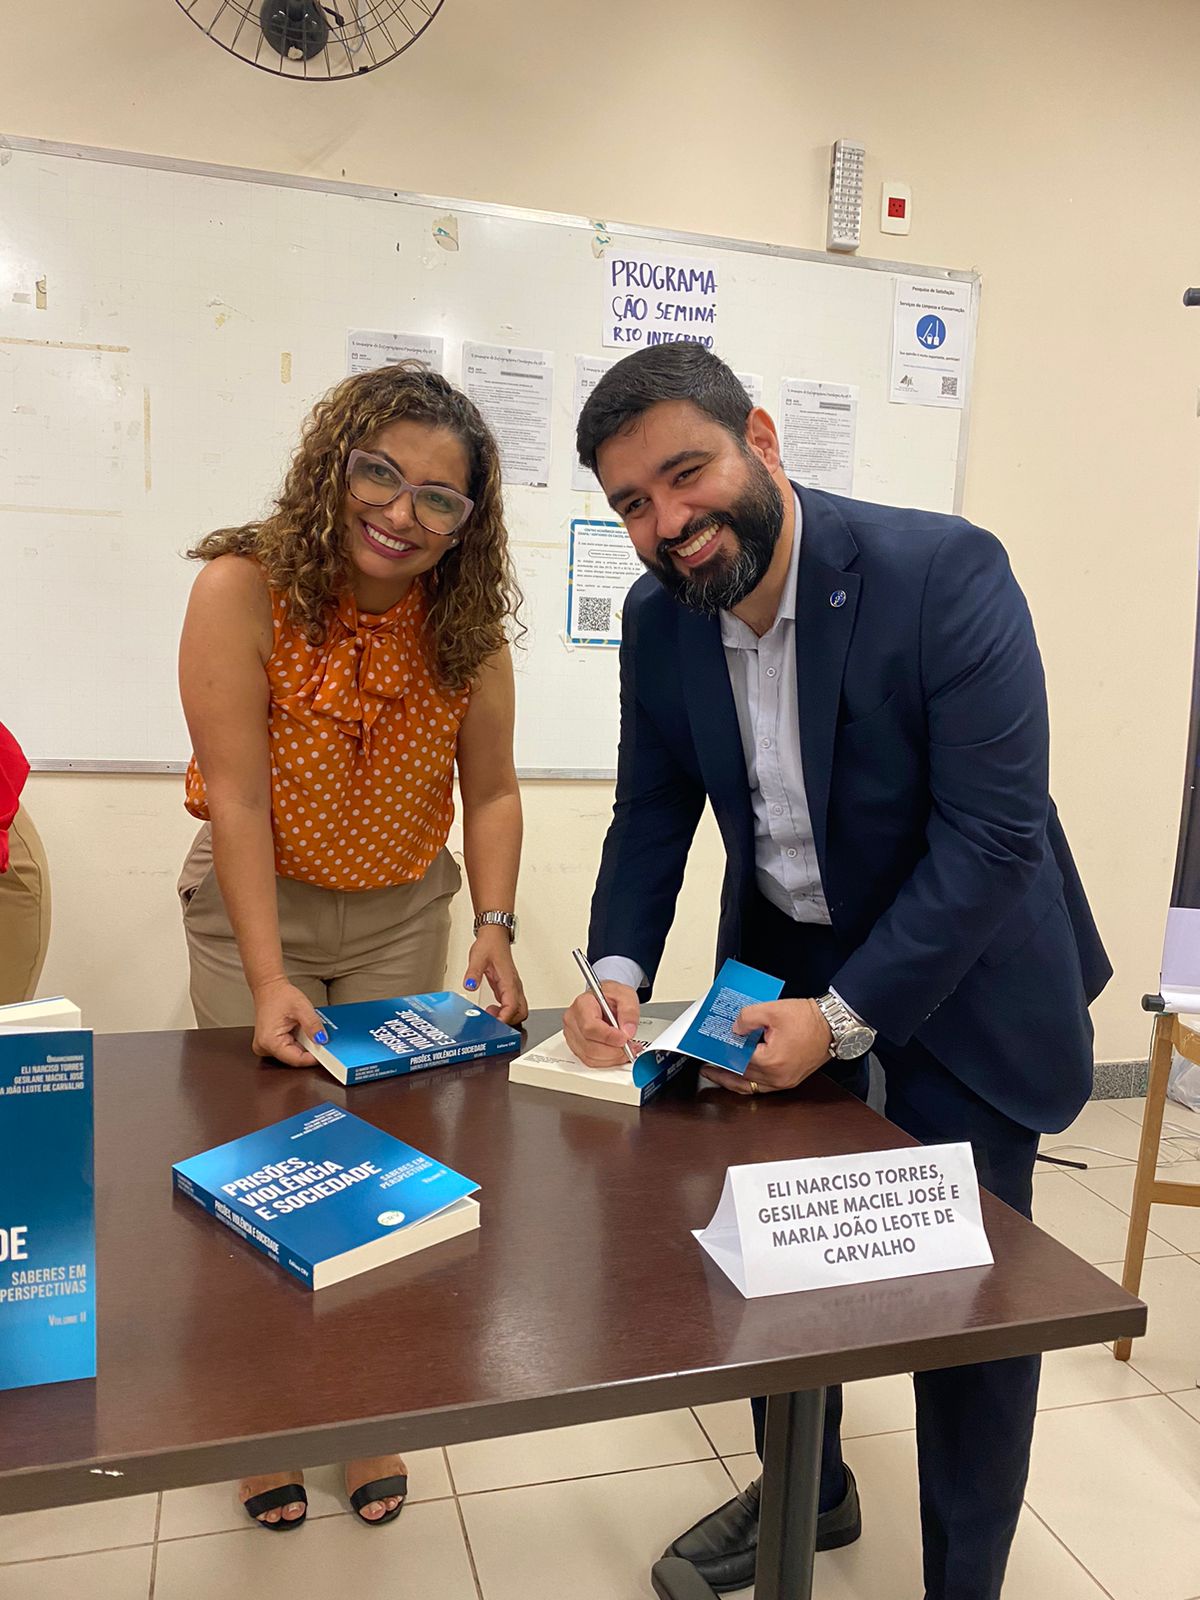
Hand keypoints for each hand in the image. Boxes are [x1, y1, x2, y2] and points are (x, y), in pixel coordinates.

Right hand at [251, 977, 325, 1067]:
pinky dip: (296, 1041)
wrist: (269, 988)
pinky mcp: (269, 1044)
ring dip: (302, 1044)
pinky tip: (297, 1030)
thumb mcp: (301, 1008)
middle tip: (316, 1035)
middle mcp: (264, 1048)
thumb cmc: (279, 995)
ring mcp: (265, 1047)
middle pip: (294, 1058)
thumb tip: (322, 1040)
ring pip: (292, 1054)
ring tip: (303, 1028)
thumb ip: (313, 1025)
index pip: (296, 1059)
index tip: (326, 1053)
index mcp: (269, 1041)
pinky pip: (288, 1048)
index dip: (313, 1057)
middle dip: (308, 1048)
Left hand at [463, 927, 527, 1024]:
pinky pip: (511, 1005)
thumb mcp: (478, 958)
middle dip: (509, 1021)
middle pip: (521, 1012)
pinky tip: (491, 1010)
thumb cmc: (490, 945)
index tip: (495, 1024)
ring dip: (507, 1017)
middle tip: (492, 1021)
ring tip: (490, 1015)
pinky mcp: (508, 987)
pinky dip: (504, 1012)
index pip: (513, 1005)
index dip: (505, 1018)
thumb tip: (469, 986)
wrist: (495, 936)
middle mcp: (514, 985)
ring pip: (519, 1010)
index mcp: (509, 980)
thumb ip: (473, 973)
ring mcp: (513, 987)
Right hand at [563, 980, 639, 1066]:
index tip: (624, 1038)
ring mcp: (572, 1035)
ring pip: (590, 1057)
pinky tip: (617, 1052)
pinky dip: (607, 1060)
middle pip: (590, 1046)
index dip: (609, 1037)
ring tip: (627, 1049)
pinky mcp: (576, 1047)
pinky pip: (591, 1061)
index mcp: (582, 1004)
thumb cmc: (611, 996)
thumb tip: (627, 1031)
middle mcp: (573, 1021)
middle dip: (614, 1051)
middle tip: (630, 1045)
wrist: (606, 999)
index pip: (590, 1027)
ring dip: (612, 1058)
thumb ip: (629, 1011)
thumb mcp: (625, 995)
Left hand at [701, 998, 832, 1096]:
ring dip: (733, 1081)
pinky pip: (763, 1087)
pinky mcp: (790, 1080)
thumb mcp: (772, 1009)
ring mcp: (785, 1081)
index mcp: (771, 1061)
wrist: (833, 1025)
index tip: (708, 1052)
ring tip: (717, 1074)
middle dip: (723, 1070)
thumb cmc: (809, 1019)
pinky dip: (749, 1082)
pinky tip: (740, 1076)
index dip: (720, 1054)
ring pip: (751, 1087)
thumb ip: (747, 1018)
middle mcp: (778, 1077)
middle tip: (707, 1065)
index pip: (736, 1060)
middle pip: (741, 1076)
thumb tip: (734, 1029)